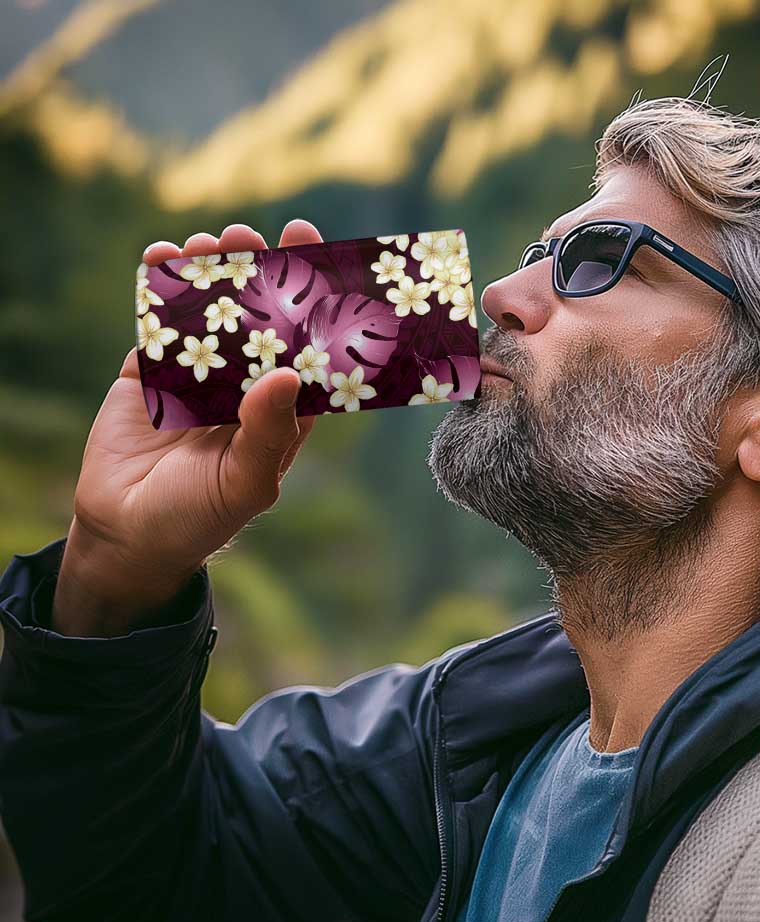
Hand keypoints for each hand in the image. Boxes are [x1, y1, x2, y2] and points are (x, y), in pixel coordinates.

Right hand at [52, 220, 323, 635]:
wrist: (127, 534)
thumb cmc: (200, 517)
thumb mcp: (244, 483)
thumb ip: (267, 432)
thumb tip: (287, 375)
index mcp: (282, 410)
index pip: (307, 350)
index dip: (314, 306)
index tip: (318, 259)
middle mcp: (246, 385)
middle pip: (260, 319)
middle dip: (260, 274)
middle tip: (255, 234)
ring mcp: (198, 375)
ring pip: (211, 312)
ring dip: (212, 272)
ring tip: (211, 241)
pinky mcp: (151, 372)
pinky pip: (159, 323)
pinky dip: (159, 289)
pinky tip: (162, 257)